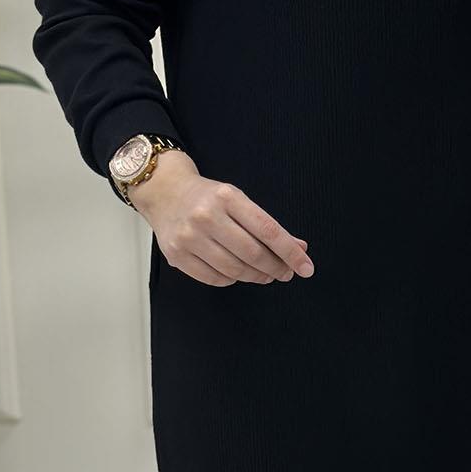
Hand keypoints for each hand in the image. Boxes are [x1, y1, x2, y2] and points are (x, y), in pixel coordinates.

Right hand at [130, 150, 314, 287]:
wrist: (165, 192)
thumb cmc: (207, 198)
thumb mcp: (239, 201)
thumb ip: (268, 226)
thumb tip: (300, 248)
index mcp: (227, 197)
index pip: (268, 230)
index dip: (291, 253)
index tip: (306, 267)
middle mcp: (207, 216)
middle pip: (253, 254)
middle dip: (276, 268)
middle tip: (285, 273)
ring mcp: (189, 237)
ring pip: (235, 270)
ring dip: (256, 276)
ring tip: (265, 274)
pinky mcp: (177, 255)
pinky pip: (215, 278)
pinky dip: (232, 279)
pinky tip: (238, 272)